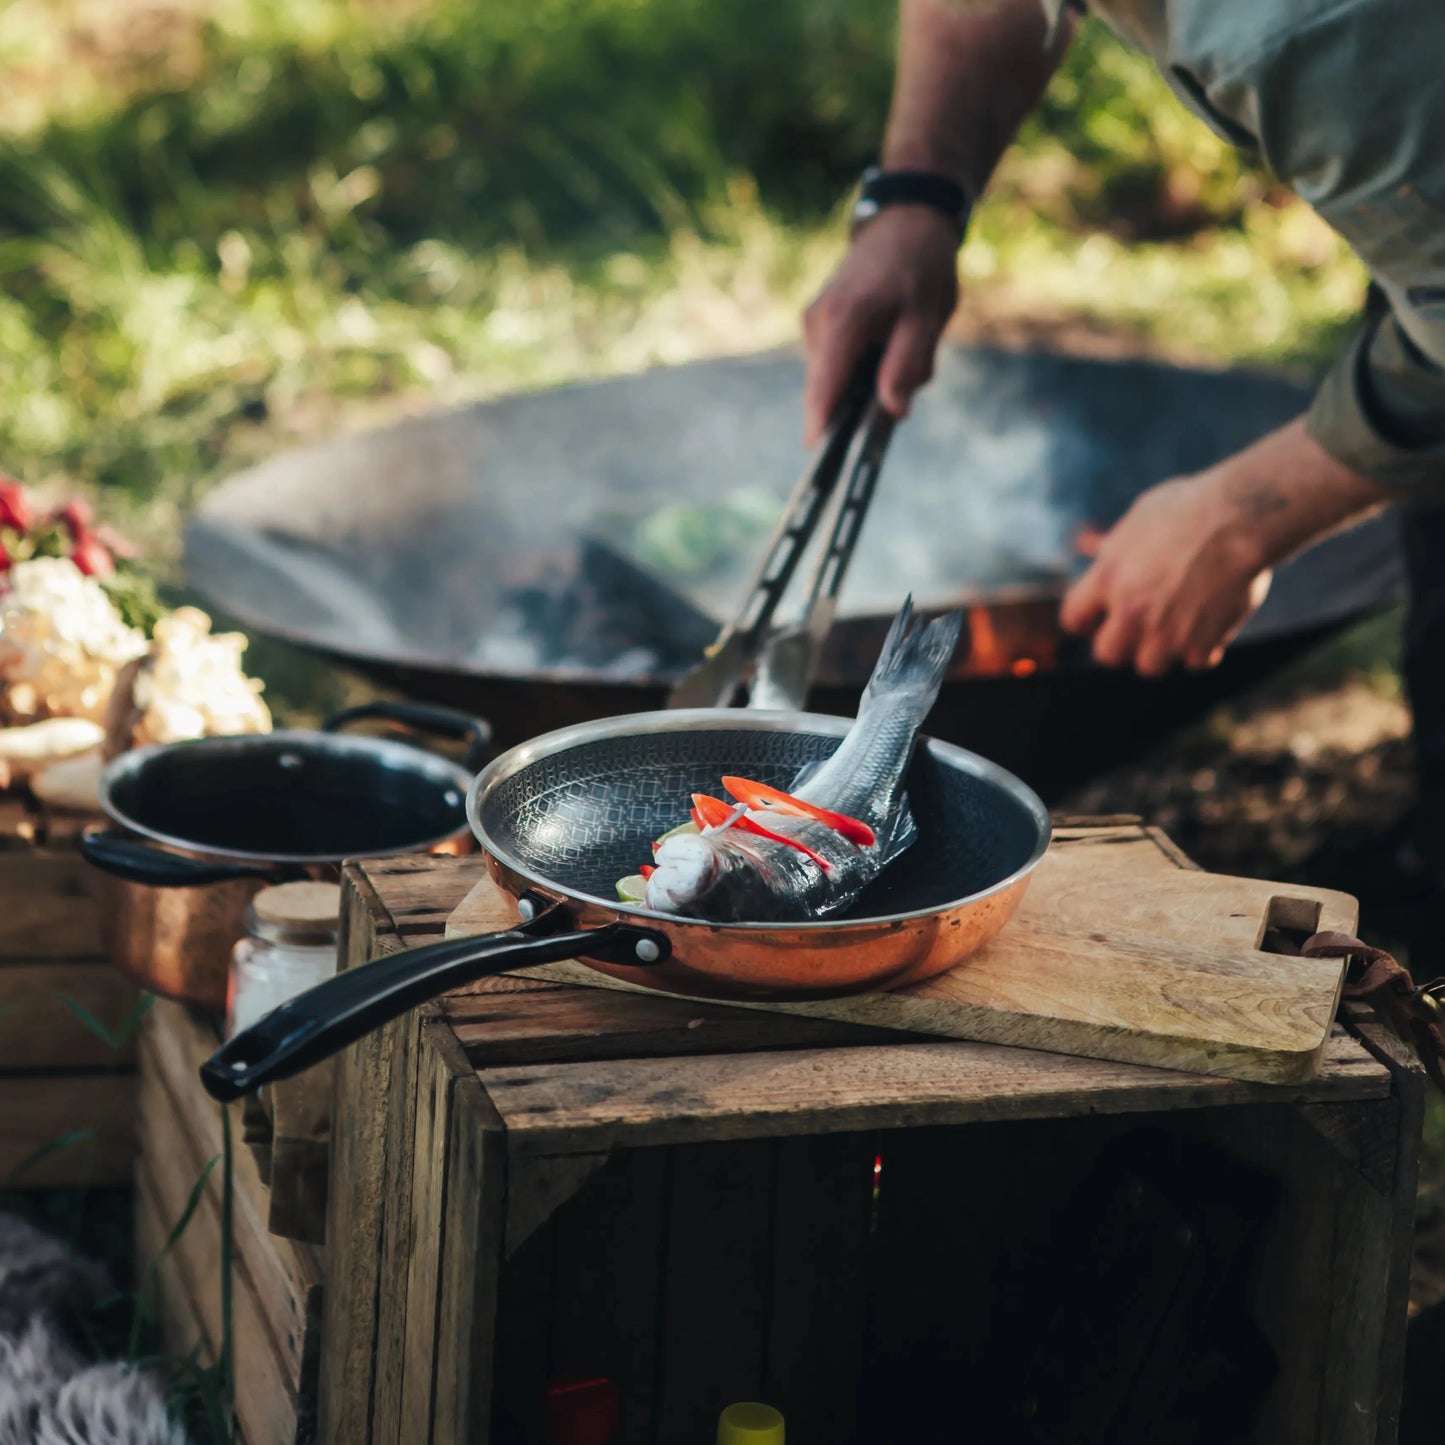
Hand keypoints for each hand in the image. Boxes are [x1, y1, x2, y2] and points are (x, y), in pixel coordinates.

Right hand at [802, 206, 959, 444]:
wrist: (906, 220)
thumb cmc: (922, 266)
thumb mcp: (927, 316)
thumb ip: (908, 365)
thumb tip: (892, 411)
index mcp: (845, 320)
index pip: (825, 385)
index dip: (820, 423)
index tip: (819, 455)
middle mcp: (819, 323)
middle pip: (828, 389)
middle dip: (861, 402)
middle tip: (905, 380)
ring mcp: (814, 323)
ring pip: (834, 379)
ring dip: (866, 382)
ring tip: (903, 346)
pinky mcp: (819, 325)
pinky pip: (837, 364)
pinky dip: (862, 367)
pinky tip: (889, 342)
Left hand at [1060, 474, 1270, 675]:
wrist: (1242, 517)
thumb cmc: (1190, 508)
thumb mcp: (1139, 518)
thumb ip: (1112, 544)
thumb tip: (1084, 544)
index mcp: (1106, 580)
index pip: (1073, 620)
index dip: (1086, 620)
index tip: (1100, 617)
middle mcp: (1130, 612)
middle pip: (1107, 654)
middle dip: (1121, 644)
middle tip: (1141, 627)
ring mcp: (1166, 632)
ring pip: (1150, 666)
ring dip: (1162, 652)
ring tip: (1178, 628)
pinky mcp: (1202, 643)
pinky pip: (1195, 663)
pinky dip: (1203, 649)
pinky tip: (1211, 626)